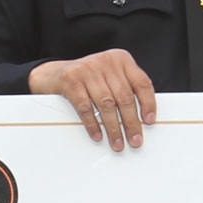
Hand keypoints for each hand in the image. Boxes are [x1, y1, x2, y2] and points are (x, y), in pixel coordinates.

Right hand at [28, 50, 157, 151]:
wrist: (53, 73)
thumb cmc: (87, 78)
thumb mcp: (110, 76)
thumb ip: (125, 88)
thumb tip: (141, 118)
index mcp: (121, 59)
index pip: (141, 82)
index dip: (148, 103)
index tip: (149, 121)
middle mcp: (106, 62)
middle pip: (124, 97)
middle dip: (131, 122)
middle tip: (135, 140)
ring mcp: (88, 70)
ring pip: (107, 104)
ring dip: (114, 128)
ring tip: (117, 142)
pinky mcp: (71, 80)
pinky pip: (86, 107)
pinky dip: (93, 124)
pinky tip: (98, 135)